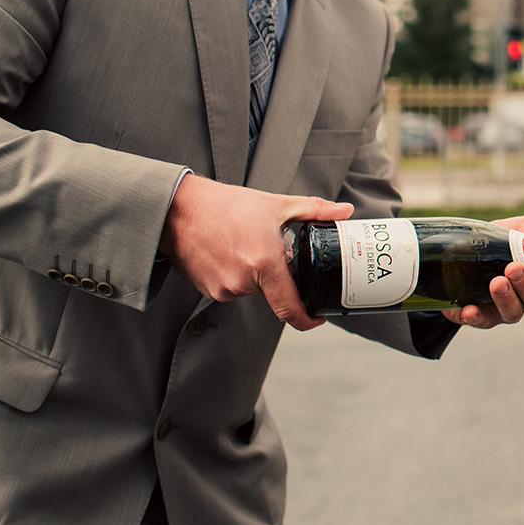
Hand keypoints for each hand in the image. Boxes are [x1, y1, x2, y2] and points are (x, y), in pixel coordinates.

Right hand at [159, 174, 351, 330]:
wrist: (178, 208)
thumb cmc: (227, 205)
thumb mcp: (276, 205)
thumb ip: (315, 210)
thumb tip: (345, 211)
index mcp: (264, 265)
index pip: (290, 309)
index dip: (308, 320)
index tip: (318, 317)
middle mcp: (241, 283)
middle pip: (271, 292)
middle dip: (275, 276)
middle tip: (269, 250)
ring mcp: (221, 289)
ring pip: (250, 290)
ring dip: (254, 274)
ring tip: (244, 245)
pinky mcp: (205, 290)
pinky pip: (231, 288)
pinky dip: (235, 275)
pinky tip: (227, 252)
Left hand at [444, 215, 523, 328]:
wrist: (455, 258)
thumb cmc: (492, 245)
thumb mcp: (507, 230)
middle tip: (514, 268)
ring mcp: (505, 309)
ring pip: (514, 313)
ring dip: (508, 298)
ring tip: (497, 282)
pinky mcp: (482, 316)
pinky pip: (481, 321)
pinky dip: (477, 316)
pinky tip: (470, 309)